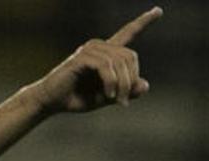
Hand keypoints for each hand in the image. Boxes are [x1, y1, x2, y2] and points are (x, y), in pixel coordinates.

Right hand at [28, 6, 163, 113]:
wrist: (50, 102)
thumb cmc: (76, 99)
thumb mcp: (107, 97)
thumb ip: (126, 92)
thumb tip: (145, 85)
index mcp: (106, 53)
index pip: (128, 33)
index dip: (143, 22)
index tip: (158, 10)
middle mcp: (99, 46)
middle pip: (130, 56)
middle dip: (131, 80)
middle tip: (124, 102)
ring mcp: (90, 50)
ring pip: (120, 62)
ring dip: (122, 85)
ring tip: (116, 101)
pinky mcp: (81, 57)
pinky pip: (106, 67)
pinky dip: (110, 83)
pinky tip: (107, 95)